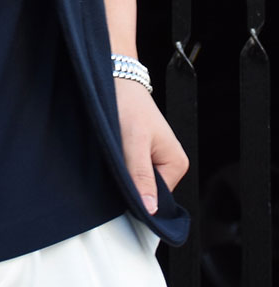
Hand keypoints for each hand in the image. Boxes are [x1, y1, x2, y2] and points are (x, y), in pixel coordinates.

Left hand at [114, 77, 188, 213]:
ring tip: (110, 157)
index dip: (137, 199)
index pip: (158, 200)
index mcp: (176, 164)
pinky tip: (108, 154)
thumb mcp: (133, 142)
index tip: (117, 192)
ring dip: (121, 173)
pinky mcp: (138, 150)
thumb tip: (150, 209)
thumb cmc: (127, 104)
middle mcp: (168, 162)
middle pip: (146, 190)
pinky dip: (118, 164)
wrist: (115, 77)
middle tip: (110, 170)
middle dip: (128, 185)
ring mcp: (153, 157)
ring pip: (135, 179)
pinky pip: (128, 167)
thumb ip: (141, 175)